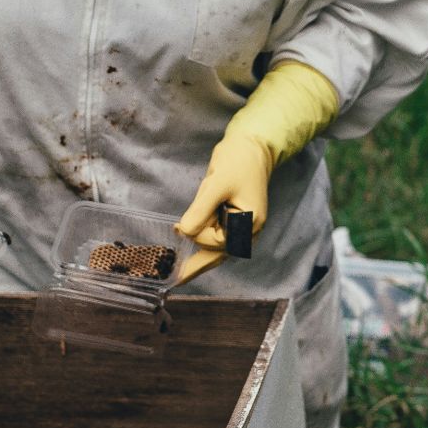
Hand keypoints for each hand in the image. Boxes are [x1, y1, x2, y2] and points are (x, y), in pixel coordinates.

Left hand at [173, 133, 273, 283]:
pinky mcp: (236, 222)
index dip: (196, 234)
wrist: (251, 147)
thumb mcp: (216, 185)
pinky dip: (205, 244)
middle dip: (197, 264)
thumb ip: (200, 211)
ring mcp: (244, 228)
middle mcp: (249, 231)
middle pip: (219, 253)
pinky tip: (192, 254)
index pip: (216, 240)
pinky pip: (219, 239)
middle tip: (176, 280)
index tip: (177, 227)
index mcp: (249, 224)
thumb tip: (184, 232)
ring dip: (200, 253)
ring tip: (181, 269)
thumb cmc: (237, 162)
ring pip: (218, 249)